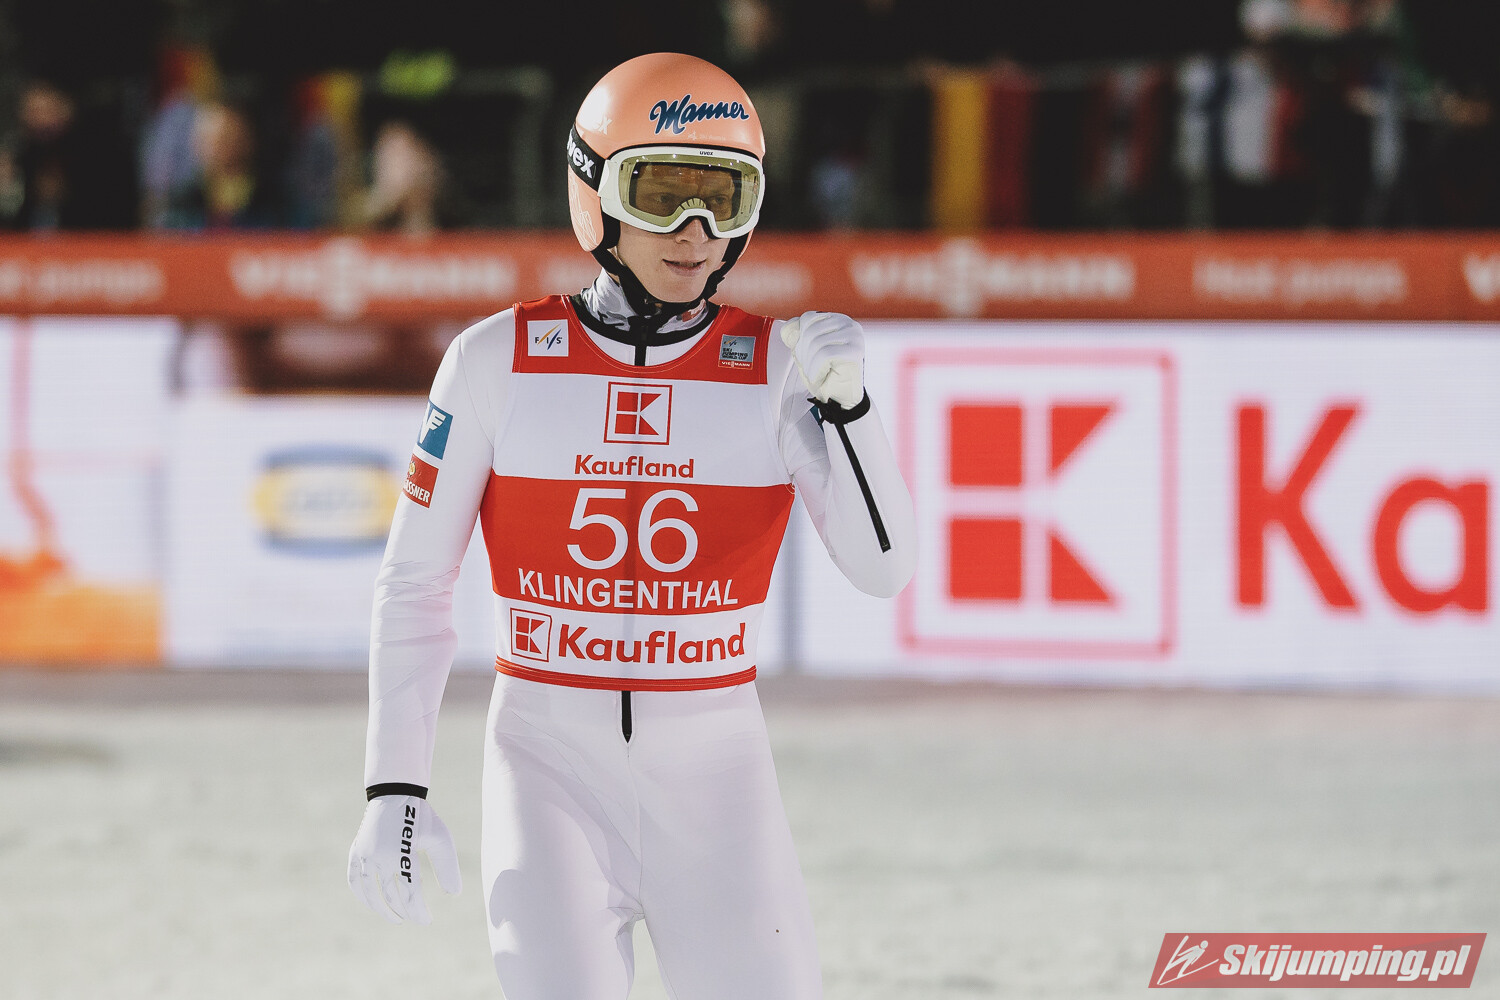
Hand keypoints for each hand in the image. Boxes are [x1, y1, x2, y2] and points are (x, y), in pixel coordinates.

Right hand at [347, 795, 461, 924]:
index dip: (419, 912)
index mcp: (403, 854)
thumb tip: (454, 895)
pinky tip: (371, 902)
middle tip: (414, 920)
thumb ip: (447, 866)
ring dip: (381, 908)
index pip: (411, 894)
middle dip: (404, 912)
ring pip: (370, 892)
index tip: (427, 921)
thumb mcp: (441, 838)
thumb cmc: (422, 817)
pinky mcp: (356, 851)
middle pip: (391, 895)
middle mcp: (381, 857)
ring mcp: (365, 855)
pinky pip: (353, 879)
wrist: (396, 793)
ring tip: (395, 918)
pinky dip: (361, 894)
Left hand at [781, 311, 864, 408]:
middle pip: (811, 331)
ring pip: (817, 343)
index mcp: (837, 320)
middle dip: (803, 353)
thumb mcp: (804, 352)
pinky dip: (816, 369)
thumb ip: (795, 336)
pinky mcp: (855, 351)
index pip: (808, 318)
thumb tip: (788, 327)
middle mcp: (849, 324)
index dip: (800, 339)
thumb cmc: (825, 375)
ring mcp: (854, 337)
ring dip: (809, 364)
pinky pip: (825, 354)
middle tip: (810, 368)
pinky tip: (819, 377)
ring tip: (815, 373)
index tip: (806, 356)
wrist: (839, 399)